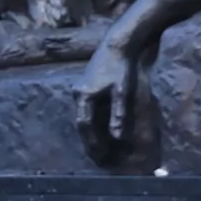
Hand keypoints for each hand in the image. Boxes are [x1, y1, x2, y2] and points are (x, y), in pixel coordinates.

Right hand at [75, 43, 140, 165]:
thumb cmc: (121, 67)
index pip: (84, 125)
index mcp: (84, 96)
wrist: (118, 44)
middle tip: (98, 156)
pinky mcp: (87, 85)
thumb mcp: (122, 92)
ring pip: (83, 115)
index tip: (99, 155)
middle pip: (81, 122)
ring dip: (90, 132)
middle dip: (89, 140)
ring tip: (99, 146)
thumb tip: (117, 137)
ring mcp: (80, 88)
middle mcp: (78, 93)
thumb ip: (118, 115)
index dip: (92, 142)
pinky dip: (92, 121)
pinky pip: (87, 108)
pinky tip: (100, 128)